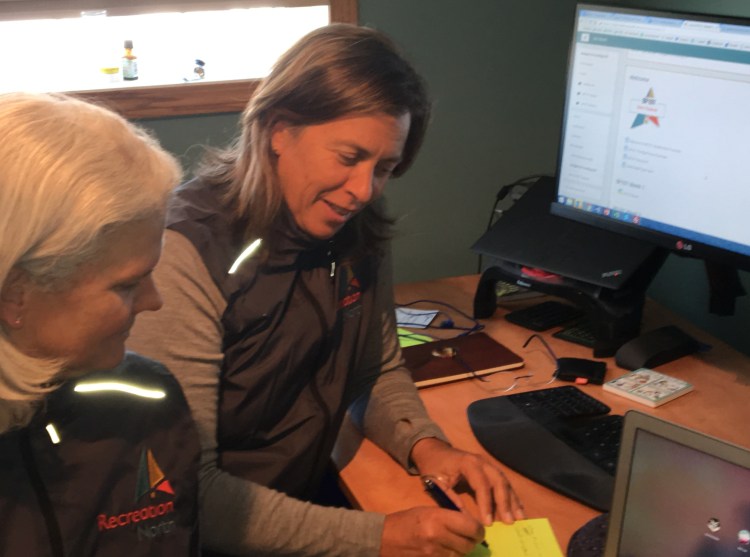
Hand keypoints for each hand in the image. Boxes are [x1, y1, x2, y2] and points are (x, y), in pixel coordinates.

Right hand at [380, 506, 484, 556]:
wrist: (383, 538)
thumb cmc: (406, 520)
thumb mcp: (427, 511)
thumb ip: (449, 516)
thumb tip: (470, 523)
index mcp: (438, 518)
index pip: (471, 527)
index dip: (478, 530)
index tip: (477, 529)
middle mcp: (438, 536)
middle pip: (469, 545)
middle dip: (472, 541)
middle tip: (469, 537)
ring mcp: (434, 554)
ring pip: (460, 556)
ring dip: (461, 550)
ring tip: (454, 543)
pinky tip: (445, 551)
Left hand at [410, 437, 524, 525]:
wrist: (434, 451)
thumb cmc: (433, 466)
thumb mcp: (434, 482)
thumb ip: (448, 498)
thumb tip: (465, 517)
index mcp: (467, 463)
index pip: (481, 484)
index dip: (486, 504)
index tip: (488, 523)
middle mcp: (481, 461)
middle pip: (498, 481)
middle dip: (505, 503)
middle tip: (509, 522)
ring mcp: (487, 464)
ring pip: (504, 482)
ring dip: (513, 501)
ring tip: (519, 518)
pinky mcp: (490, 469)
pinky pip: (504, 482)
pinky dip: (511, 496)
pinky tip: (517, 509)